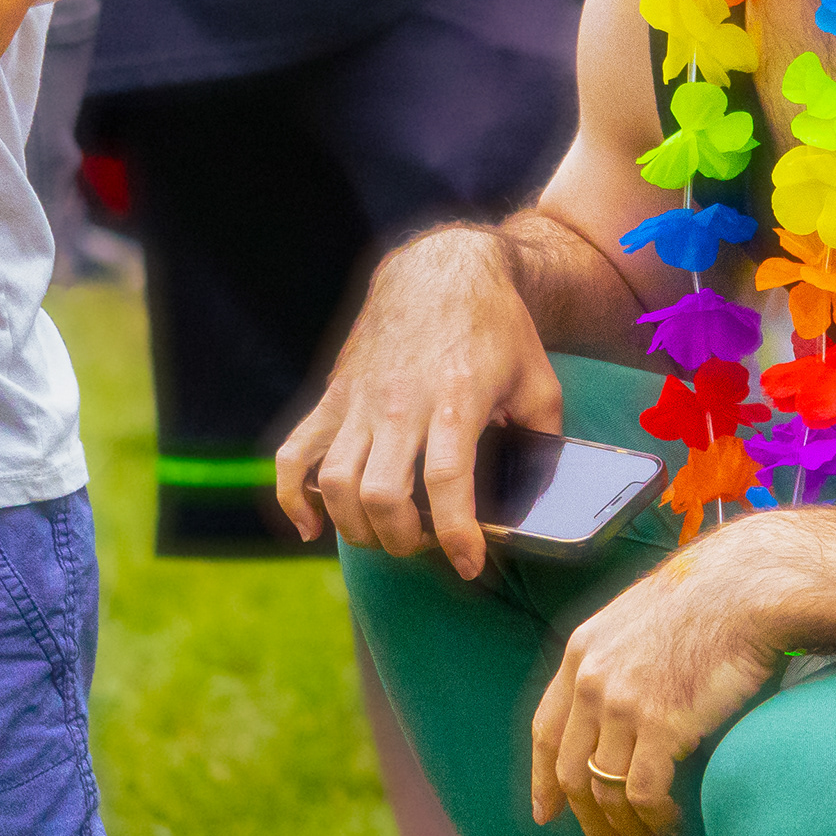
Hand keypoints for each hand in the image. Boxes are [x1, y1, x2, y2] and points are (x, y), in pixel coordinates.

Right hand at [274, 226, 566, 575]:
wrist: (440, 271)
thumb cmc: (496, 328)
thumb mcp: (539, 379)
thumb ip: (542, 438)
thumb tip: (539, 496)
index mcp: (456, 399)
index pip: (446, 481)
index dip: (456, 534)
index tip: (469, 563)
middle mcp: (401, 403)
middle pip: (382, 494)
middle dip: (403, 540)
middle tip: (426, 546)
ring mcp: (359, 401)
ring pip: (335, 483)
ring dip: (355, 527)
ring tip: (384, 536)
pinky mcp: (333, 397)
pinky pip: (294, 454)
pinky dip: (293, 497)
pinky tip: (311, 525)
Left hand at [526, 524, 792, 835]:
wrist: (747, 585)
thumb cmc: (712, 599)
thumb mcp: (641, 619)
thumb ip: (621, 660)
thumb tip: (630, 707)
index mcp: (581, 652)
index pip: (545, 730)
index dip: (543, 779)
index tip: (547, 815)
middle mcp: (591, 680)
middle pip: (570, 772)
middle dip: (588, 825)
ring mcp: (622, 703)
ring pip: (605, 792)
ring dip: (627, 834)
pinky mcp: (659, 723)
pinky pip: (643, 793)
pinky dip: (654, 822)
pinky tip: (670, 832)